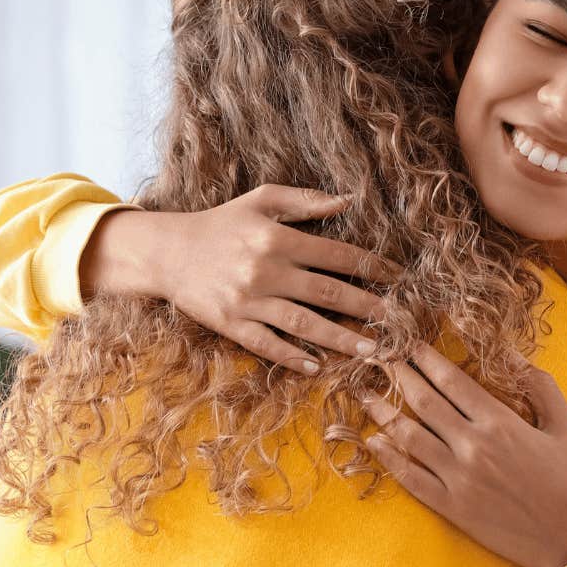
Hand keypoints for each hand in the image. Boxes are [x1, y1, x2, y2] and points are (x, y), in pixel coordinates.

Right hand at [84, 184, 398, 371]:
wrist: (167, 251)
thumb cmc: (221, 223)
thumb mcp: (260, 200)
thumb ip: (305, 200)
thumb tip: (349, 200)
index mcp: (277, 237)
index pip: (337, 254)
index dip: (371, 266)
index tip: (398, 278)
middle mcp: (266, 270)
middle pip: (328, 292)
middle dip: (368, 308)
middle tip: (399, 322)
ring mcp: (248, 300)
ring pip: (304, 323)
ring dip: (342, 339)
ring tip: (372, 351)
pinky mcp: (231, 324)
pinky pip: (267, 344)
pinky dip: (293, 356)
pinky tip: (318, 366)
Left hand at [361, 343, 566, 566]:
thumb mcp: (564, 424)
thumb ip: (539, 385)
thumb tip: (511, 354)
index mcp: (500, 422)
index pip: (451, 381)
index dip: (426, 359)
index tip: (409, 345)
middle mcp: (473, 446)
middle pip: (423, 402)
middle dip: (398, 375)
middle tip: (379, 358)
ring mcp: (457, 477)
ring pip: (408, 436)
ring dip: (383, 412)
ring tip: (365, 394)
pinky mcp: (450, 506)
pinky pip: (409, 477)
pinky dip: (388, 457)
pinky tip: (374, 441)